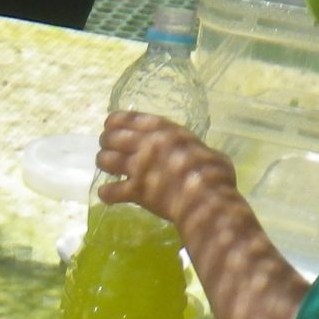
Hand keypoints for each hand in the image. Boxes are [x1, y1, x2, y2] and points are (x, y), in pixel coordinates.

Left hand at [97, 113, 238, 227]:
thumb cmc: (214, 173)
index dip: (115, 121)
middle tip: (108, 148)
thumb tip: (195, 154)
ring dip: (104, 163)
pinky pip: (110, 191)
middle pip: (111, 138)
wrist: (207, 200)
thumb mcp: (205, 149)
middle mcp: (145, 145)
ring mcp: (138, 168)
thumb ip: (191, 148)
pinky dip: (107, 193)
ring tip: (107, 167)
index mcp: (163, 130)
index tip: (110, 125)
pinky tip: (107, 195)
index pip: (128, 118)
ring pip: (106, 160)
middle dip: (107, 142)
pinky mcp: (135, 191)